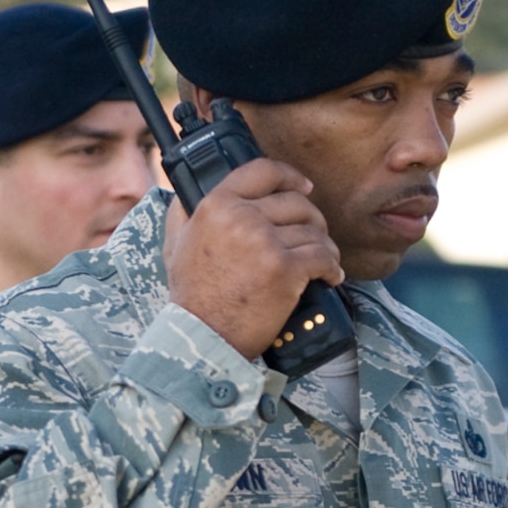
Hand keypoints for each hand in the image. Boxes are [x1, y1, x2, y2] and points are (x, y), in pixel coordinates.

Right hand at [163, 159, 343, 361]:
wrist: (203, 336)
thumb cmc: (192, 295)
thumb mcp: (175, 244)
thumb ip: (184, 211)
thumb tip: (189, 190)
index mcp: (217, 205)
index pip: (263, 171)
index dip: (289, 176)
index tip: (303, 186)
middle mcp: (243, 218)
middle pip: (295, 202)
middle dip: (311, 218)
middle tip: (314, 233)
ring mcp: (266, 243)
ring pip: (313, 231)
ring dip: (324, 246)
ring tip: (324, 258)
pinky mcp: (286, 270)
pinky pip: (323, 258)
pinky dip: (332, 267)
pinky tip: (331, 275)